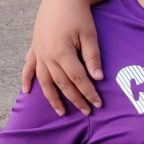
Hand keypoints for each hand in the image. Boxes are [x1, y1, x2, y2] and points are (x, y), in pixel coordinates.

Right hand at [22, 0, 102, 115]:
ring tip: (60, 111)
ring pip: (44, 80)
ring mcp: (39, 52)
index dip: (88, 93)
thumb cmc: (77, 15)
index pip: (78, 79)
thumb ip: (93, 57)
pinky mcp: (35, 47)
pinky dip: (27, 79)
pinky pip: (29, 67)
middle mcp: (47, 55)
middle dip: (75, 99)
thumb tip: (98, 78)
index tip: (98, 104)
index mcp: (62, 52)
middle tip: (86, 112)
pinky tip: (27, 91)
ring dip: (52, 97)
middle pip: (62, 83)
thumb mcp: (90, 35)